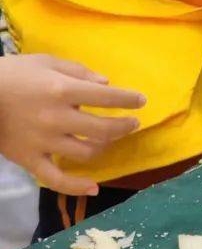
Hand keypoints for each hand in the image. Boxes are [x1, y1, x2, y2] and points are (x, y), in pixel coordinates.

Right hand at [0, 54, 145, 195]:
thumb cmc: (14, 74)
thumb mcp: (47, 62)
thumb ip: (78, 72)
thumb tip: (105, 84)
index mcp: (62, 90)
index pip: (106, 98)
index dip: (128, 100)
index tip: (141, 101)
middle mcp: (57, 118)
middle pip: (102, 129)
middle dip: (124, 126)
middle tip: (133, 123)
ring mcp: (43, 142)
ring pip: (85, 152)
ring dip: (104, 147)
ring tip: (109, 141)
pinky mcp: (29, 160)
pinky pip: (55, 179)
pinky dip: (76, 186)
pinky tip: (94, 187)